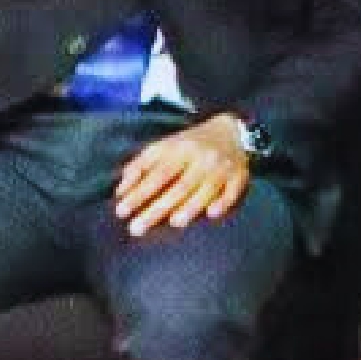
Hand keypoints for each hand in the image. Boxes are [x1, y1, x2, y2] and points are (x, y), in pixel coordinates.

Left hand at [113, 114, 254, 234]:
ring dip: (191, 206)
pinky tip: (211, 213)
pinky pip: (232, 191)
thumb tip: (121, 190)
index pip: (157, 174)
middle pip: (179, 187)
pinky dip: (223, 201)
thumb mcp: (164, 146)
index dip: (139, 193)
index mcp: (180, 149)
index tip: (122, 211)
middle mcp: (201, 159)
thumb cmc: (191, 144)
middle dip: (157, 208)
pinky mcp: (239, 176)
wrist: (232, 131)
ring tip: (174, 222)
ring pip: (206, 189)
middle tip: (137, 228)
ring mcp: (222, 168)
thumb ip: (141, 165)